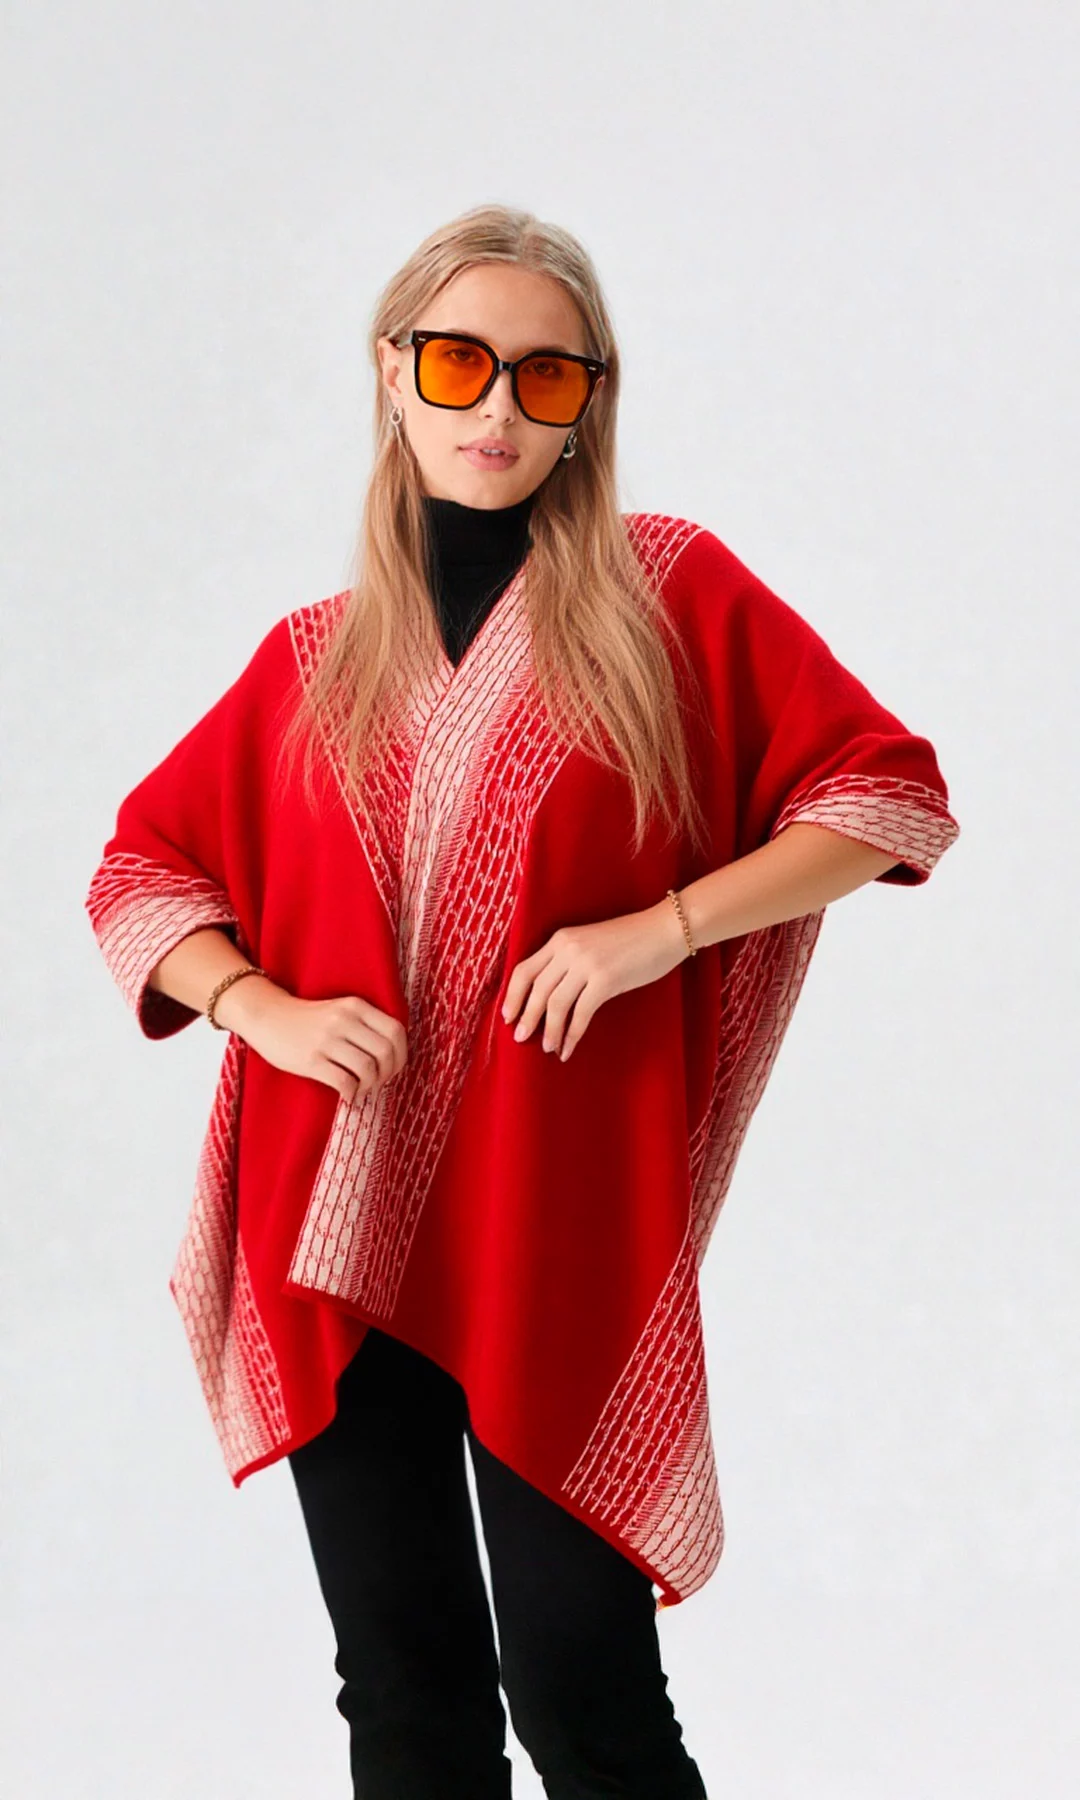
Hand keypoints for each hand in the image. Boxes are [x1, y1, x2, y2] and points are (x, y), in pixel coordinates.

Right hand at [224, 981, 408, 1105]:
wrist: (267, 1017)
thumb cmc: (309, 1019)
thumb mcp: (342, 1011)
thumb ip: (366, 1025)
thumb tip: (394, 1058)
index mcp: (356, 1006)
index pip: (396, 1031)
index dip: (401, 1055)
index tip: (392, 1068)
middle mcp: (344, 1020)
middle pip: (385, 1053)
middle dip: (388, 1074)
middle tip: (377, 1083)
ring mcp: (327, 1040)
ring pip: (368, 1069)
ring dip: (369, 1086)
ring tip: (361, 1090)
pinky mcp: (311, 1060)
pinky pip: (344, 1082)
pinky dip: (352, 1094)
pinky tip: (348, 1097)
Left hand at [500, 897, 689, 1061]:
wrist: (665, 929)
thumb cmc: (631, 939)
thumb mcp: (590, 942)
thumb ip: (568, 961)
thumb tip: (548, 994)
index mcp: (561, 939)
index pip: (524, 969)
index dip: (513, 995)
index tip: (507, 1015)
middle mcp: (569, 949)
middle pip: (536, 989)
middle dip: (526, 1017)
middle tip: (520, 1038)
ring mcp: (587, 964)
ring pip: (555, 1004)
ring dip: (548, 1030)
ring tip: (546, 1048)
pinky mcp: (606, 980)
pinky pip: (580, 1014)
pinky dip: (571, 1035)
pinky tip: (568, 1049)